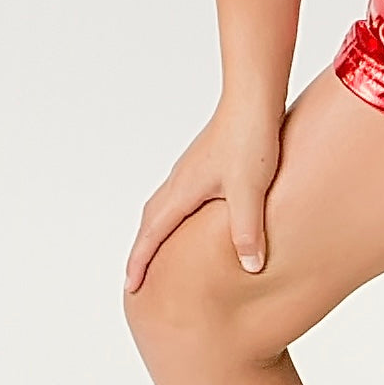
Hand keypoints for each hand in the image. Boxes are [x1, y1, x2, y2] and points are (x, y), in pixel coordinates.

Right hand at [123, 97, 285, 294]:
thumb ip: (248, 230)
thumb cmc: (249, 138)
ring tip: (160, 251)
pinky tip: (192, 214)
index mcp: (183, 191)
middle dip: (142, 250)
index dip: (140, 263)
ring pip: (163, 205)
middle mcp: (180, 179)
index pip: (152, 234)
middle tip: (137, 277)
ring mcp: (191, 167)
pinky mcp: (205, 159)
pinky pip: (178, 193)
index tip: (130, 288)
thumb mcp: (250, 190)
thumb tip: (250, 267)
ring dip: (155, 230)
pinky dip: (173, 212)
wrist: (253, 96)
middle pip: (150, 220)